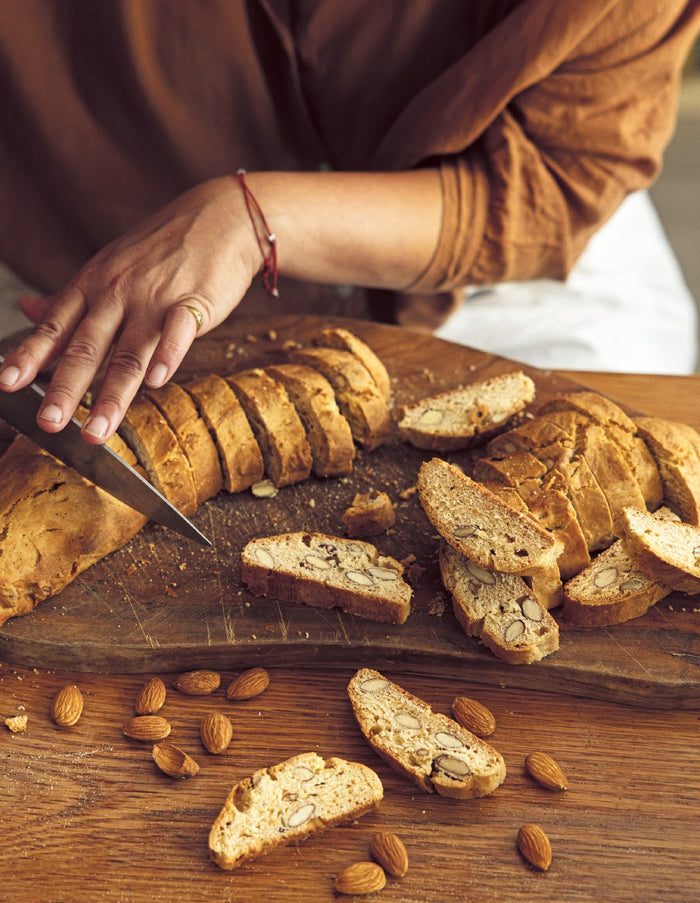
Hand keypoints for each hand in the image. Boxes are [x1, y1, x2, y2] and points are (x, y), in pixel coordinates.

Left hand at [0, 177, 260, 442]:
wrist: (220, 218)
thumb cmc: (162, 248)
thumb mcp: (107, 267)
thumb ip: (68, 297)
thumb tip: (26, 309)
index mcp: (93, 286)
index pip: (55, 327)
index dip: (29, 356)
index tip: (6, 384)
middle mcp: (118, 294)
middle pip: (87, 347)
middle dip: (65, 388)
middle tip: (49, 423)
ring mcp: (155, 298)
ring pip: (129, 352)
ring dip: (112, 395)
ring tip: (97, 430)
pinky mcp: (194, 301)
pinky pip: (178, 331)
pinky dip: (168, 355)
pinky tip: (158, 381)